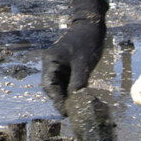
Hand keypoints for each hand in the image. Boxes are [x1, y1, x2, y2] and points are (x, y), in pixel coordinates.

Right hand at [41, 0, 107, 114]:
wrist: (91, 26)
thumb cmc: (86, 42)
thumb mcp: (83, 64)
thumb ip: (78, 82)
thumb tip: (76, 101)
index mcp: (51, 61)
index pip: (49, 85)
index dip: (56, 100)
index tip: (65, 112)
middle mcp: (52, 64)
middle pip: (52, 87)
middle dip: (60, 100)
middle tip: (70, 114)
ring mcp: (59, 65)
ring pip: (60, 85)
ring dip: (66, 97)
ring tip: (75, 110)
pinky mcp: (67, 66)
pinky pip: (67, 81)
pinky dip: (72, 90)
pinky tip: (79, 98)